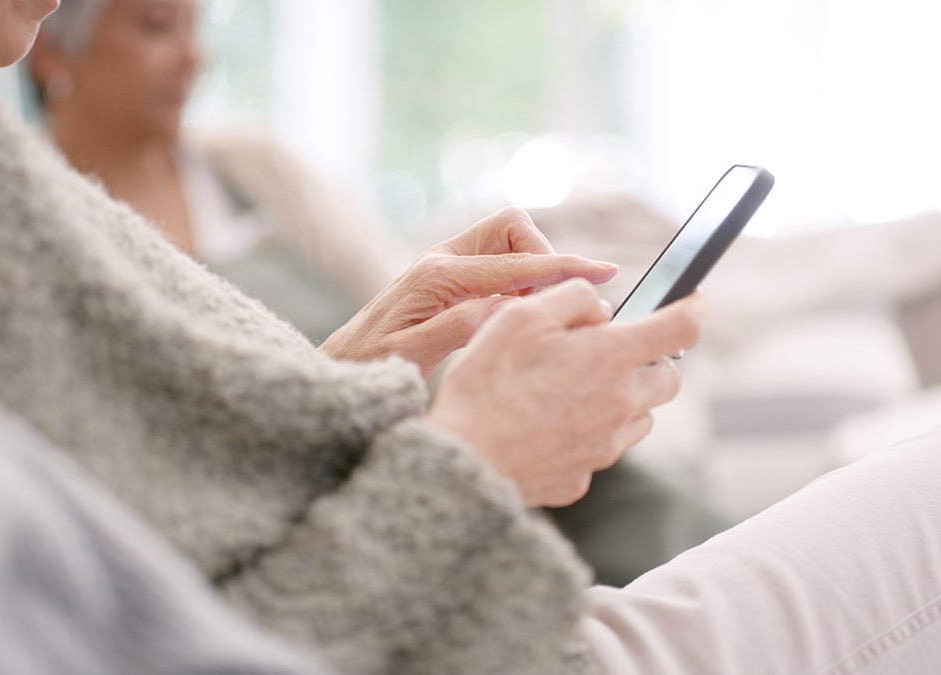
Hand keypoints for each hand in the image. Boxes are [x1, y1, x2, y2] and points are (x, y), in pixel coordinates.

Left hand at [319, 207, 618, 376]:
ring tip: (538, 315)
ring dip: (532, 269)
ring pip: (507, 243)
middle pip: (512, 228)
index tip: (605, 273)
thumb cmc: (367, 368)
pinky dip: (518, 282)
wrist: (335, 369)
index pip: (514, 261)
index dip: (563, 267)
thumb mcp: (411, 356)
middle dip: (544, 256)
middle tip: (552, 305)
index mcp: (436, 276)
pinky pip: (496, 264)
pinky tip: (520, 318)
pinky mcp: (447, 278)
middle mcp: (441, 260)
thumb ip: (457, 329)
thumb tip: (505, 308)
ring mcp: (444, 265)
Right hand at [427, 280, 707, 506]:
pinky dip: (588, 433)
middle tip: (608, 352)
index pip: (683, 327)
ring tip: (569, 390)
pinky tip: (545, 426)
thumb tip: (602, 309)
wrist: (461, 460)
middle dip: (650, 360)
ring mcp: (605, 446)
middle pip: (669, 378)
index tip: (692, 300)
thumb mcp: (520, 317)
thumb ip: (572, 299)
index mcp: (610, 358)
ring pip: (639, 416)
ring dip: (621, 398)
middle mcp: (620, 404)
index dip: (694, 308)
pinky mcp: (584, 478)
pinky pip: (601, 448)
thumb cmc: (485, 383)